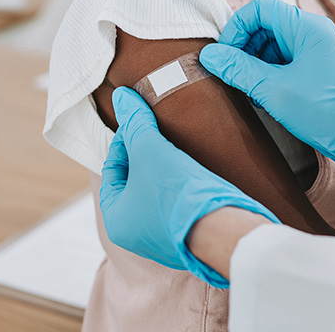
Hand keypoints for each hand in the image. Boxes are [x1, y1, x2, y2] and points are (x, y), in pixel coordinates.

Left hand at [99, 87, 278, 287]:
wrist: (223, 229)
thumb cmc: (176, 193)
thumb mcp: (150, 150)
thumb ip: (135, 123)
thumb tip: (122, 97)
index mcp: (116, 219)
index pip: (112, 169)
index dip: (125, 140)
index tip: (143, 122)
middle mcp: (134, 234)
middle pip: (134, 181)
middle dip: (145, 154)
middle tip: (160, 132)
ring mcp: (163, 238)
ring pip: (157, 193)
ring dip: (165, 169)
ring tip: (178, 145)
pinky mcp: (188, 236)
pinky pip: (178, 204)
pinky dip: (181, 186)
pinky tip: (194, 168)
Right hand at [200, 0, 334, 200]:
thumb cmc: (327, 113)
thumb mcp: (274, 90)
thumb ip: (239, 69)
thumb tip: (210, 55)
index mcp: (308, 28)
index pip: (260, 8)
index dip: (237, 28)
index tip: (226, 55)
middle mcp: (316, 32)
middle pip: (267, 25)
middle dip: (246, 48)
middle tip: (235, 75)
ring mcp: (321, 49)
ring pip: (277, 44)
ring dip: (257, 63)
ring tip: (251, 90)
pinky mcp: (322, 67)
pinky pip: (289, 59)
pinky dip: (272, 73)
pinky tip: (267, 95)